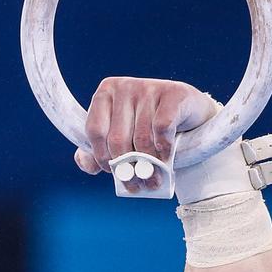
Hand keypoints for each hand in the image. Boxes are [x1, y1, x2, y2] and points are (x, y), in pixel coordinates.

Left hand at [75, 77, 217, 191]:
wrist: (188, 114)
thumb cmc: (147, 128)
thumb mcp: (120, 137)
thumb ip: (97, 151)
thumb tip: (83, 162)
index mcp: (104, 94)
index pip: (94, 131)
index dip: (102, 158)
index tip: (113, 173)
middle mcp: (124, 86)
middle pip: (117, 138)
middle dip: (126, 168)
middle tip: (136, 185)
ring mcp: (148, 87)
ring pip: (141, 137)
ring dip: (148, 165)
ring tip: (152, 179)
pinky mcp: (172, 93)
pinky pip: (162, 128)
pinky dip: (163, 148)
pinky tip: (165, 157)